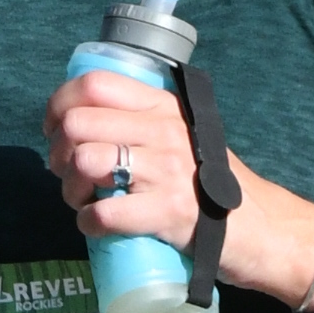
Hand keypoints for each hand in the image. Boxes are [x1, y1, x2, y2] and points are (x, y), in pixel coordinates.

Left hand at [45, 69, 200, 252]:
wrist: (258, 227)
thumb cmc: (208, 183)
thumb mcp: (181, 135)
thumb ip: (140, 122)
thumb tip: (80, 123)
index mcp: (162, 105)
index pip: (94, 84)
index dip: (59, 105)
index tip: (55, 131)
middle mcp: (163, 130)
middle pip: (77, 124)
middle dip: (58, 154)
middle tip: (69, 175)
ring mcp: (166, 170)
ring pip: (85, 162)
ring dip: (70, 189)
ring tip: (84, 202)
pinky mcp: (168, 212)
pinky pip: (103, 213)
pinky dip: (87, 223)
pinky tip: (95, 226)